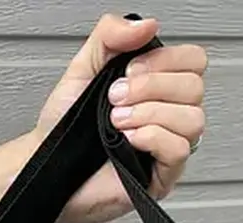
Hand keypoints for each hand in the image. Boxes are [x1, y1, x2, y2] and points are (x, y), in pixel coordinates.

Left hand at [34, 14, 206, 222]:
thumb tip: (147, 24)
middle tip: (115, 99)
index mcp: (157, 88)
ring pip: (193, 119)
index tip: (129, 71)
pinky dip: (152, 137)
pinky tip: (128, 141)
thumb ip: (110, 36)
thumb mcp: (83, 68)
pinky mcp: (161, 178)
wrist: (48, 167)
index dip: (164, 61)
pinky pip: (180, 150)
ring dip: (150, 113)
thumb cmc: (64, 129)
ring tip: (117, 122)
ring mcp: (166, 147)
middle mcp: (167, 116)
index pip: (192, 61)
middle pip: (194, 87)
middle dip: (150, 87)